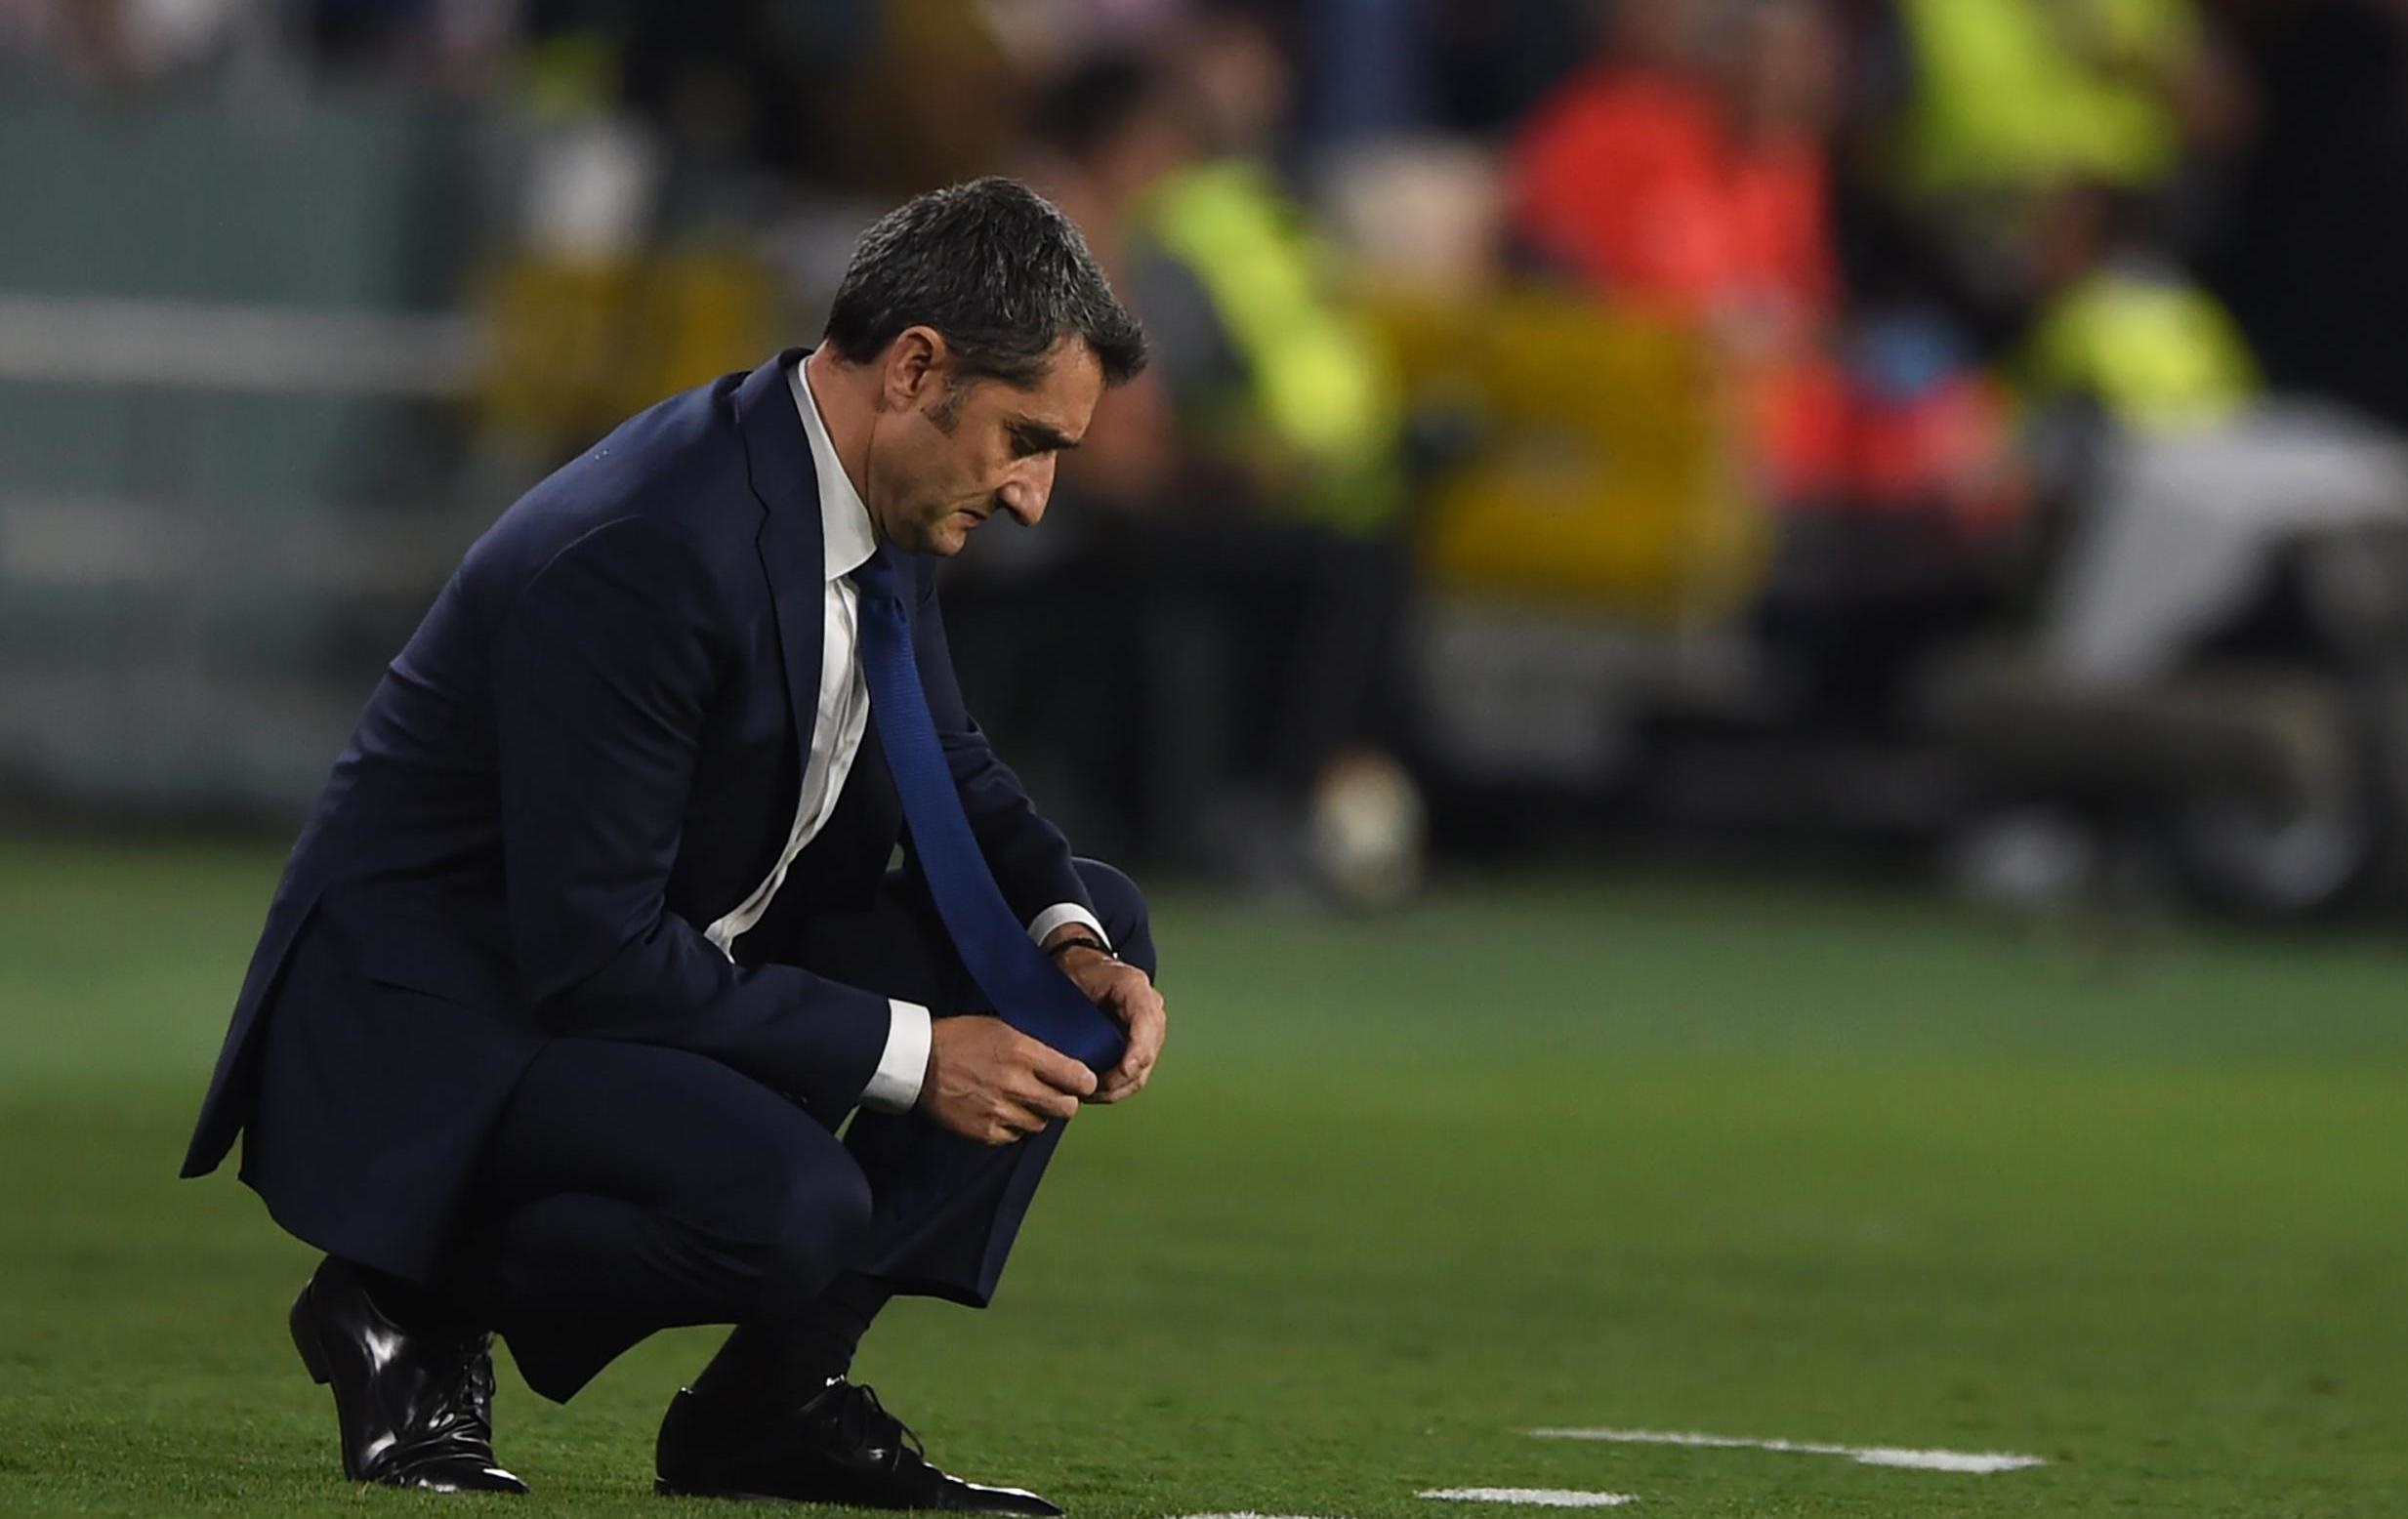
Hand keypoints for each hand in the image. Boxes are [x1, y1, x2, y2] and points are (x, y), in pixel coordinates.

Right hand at [916, 1015, 1096, 1144]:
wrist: (918, 1062)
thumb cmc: (961, 1039)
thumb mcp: (1003, 1027)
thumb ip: (1036, 1047)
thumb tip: (1067, 1060)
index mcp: (1024, 1052)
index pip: (1078, 1078)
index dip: (1084, 1082)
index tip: (1082, 1081)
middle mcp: (1017, 1084)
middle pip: (1066, 1108)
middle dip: (1064, 1101)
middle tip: (1054, 1094)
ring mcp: (1001, 1111)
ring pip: (1041, 1124)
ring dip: (1036, 1115)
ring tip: (1021, 1101)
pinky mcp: (986, 1131)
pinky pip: (1015, 1136)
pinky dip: (1012, 1127)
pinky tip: (1001, 1111)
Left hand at [1056, 946, 1165, 1103]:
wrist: (1086, 966)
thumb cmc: (1079, 971)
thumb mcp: (1074, 980)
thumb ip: (1077, 1009)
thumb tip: (1069, 1049)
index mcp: (1135, 988)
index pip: (1146, 1025)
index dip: (1137, 1052)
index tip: (1123, 1071)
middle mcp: (1150, 1008)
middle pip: (1146, 1054)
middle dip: (1121, 1079)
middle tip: (1092, 1091)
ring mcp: (1149, 1028)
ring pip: (1142, 1070)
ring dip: (1118, 1088)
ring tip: (1090, 1094)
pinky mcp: (1142, 1043)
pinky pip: (1136, 1071)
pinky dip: (1118, 1086)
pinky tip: (1096, 1090)